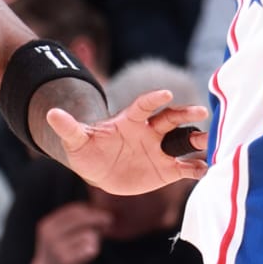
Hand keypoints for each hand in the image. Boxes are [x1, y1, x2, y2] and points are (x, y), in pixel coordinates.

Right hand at [28, 200, 111, 263]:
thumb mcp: (58, 234)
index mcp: (48, 225)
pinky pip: (90, 249)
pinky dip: (94, 250)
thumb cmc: (58, 254)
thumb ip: (75, 223)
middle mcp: (51, 235)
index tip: (102, 212)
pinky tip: (87, 256)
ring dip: (95, 240)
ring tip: (88, 248)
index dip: (91, 210)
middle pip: (82, 219)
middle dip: (98, 218)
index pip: (74, 210)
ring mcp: (58, 248)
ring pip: (88, 235)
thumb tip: (100, 213)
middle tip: (109, 220)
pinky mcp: (67, 261)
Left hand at [43, 89, 207, 194]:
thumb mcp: (76, 140)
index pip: (144, 105)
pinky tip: (209, 170)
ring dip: (198, 141)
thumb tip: (50, 113)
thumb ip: (69, 128)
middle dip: (186, 114)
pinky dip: (198, 169)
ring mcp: (161, 150)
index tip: (165, 94)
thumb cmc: (88, 150)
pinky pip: (186, 168)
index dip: (153, 99)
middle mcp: (150, 132)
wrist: (100, 170)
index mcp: (130, 120)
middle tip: (202, 112)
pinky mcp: (167, 170)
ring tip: (212, 142)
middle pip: (171, 118)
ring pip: (184, 142)